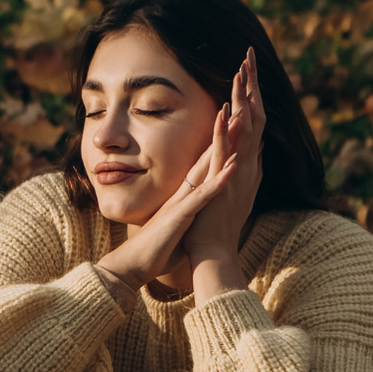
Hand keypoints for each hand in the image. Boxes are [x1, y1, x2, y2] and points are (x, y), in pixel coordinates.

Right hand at [93, 121, 241, 291]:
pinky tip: (233, 166)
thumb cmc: (155, 251)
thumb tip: (193, 215)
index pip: (205, 165)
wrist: (132, 265)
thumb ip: (186, 217)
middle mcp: (183, 193)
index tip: (234, 124)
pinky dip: (218, 181)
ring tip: (240, 121)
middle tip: (240, 106)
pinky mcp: (180, 217)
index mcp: (184, 196)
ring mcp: (181, 203)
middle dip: (224, 132)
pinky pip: (202, 196)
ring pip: (206, 168)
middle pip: (207, 157)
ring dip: (223, 145)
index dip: (220, 144)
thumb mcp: (176, 228)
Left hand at [181, 46, 265, 267]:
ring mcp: (236, 175)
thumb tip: (244, 151)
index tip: (248, 70)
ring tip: (240, 71)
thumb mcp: (225, 190)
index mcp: (246, 165)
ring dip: (242, 100)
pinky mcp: (221, 184)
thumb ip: (234, 169)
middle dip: (251, 86)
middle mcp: (247, 166)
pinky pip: (224, 154)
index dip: (251, 95)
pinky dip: (225, 132)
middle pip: (254, 118)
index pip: (252, 123)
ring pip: (244, 130)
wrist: (212, 253)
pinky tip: (225, 111)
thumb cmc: (212, 226)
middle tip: (249, 56)